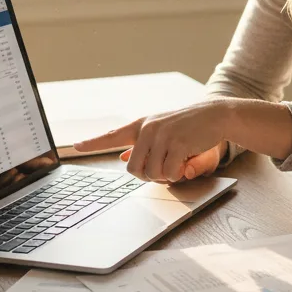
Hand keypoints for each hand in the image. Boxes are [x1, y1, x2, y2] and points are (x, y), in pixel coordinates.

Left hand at [73, 101, 231, 182]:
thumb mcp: (162, 132)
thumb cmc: (188, 126)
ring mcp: (162, 135)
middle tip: (163, 170)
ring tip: (176, 163)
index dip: (93, 142)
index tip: (76, 145)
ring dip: (165, 176)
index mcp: (141, 125)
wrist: (215, 114)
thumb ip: (142, 145)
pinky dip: (177, 174)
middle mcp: (148, 129)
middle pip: (133, 169)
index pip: (112, 135)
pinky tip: (185, 163)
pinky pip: (169, 172)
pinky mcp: (177, 143)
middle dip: (148, 176)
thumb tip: (124, 157)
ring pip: (151, 173)